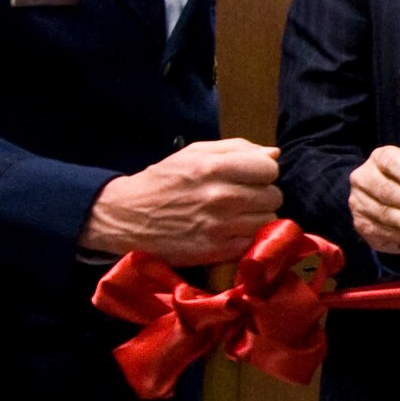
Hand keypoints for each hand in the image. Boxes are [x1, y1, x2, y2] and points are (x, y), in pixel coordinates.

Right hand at [80, 138, 280, 263]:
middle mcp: (220, 196)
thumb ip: (236, 149)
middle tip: (242, 199)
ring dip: (257, 218)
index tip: (251, 178)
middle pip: (273, 196)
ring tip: (237, 216)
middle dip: (262, 196)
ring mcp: (220, 226)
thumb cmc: (163, 182)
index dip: (263, 173)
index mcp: (214, 167)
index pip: (270, 169)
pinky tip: (231, 233)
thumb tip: (273, 154)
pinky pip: (254, 243)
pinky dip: (247, 239)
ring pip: (268, 220)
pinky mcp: (217, 251)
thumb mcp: (193, 154)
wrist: (126, 217)